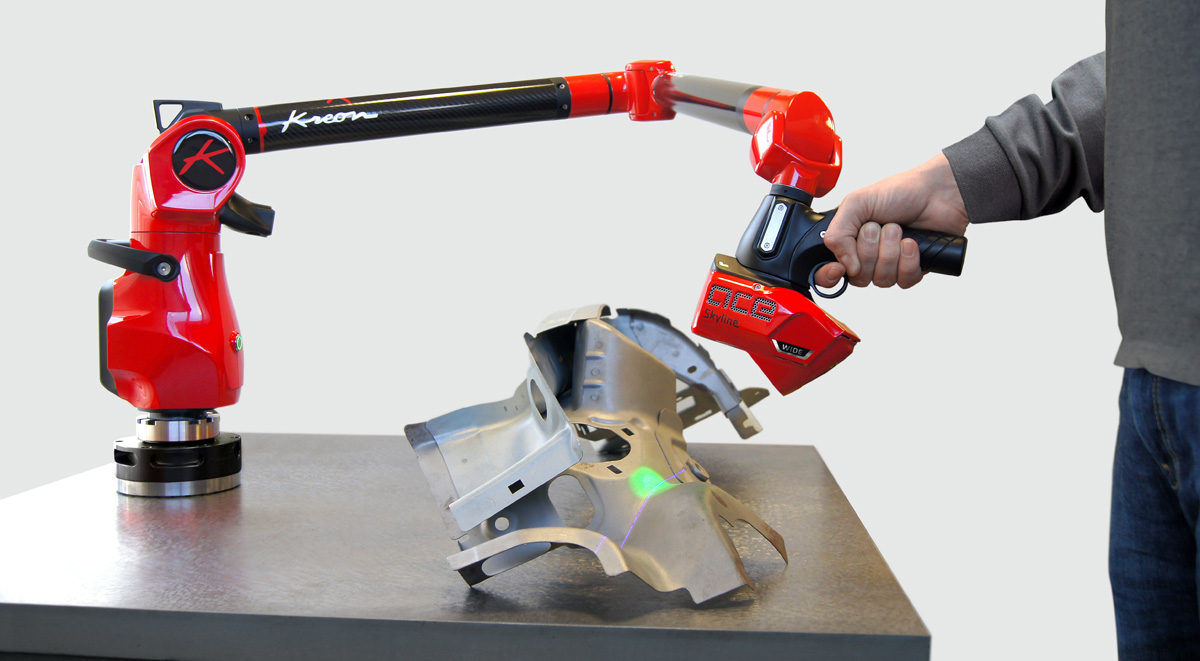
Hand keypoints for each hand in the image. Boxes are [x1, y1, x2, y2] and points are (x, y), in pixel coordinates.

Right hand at [815, 153, 967, 288]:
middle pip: (858, 278)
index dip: (829, 276)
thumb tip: (845, 267)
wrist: (937, 192)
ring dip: (890, 252)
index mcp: (848, 241)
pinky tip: (912, 243)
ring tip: (898, 229)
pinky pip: (904, 281)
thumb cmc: (899, 191)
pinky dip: (908, 261)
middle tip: (878, 226)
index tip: (838, 268)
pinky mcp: (912, 270)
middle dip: (869, 251)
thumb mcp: (856, 203)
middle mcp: (866, 257)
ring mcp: (890, 265)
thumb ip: (838, 233)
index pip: (828, 273)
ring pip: (882, 280)